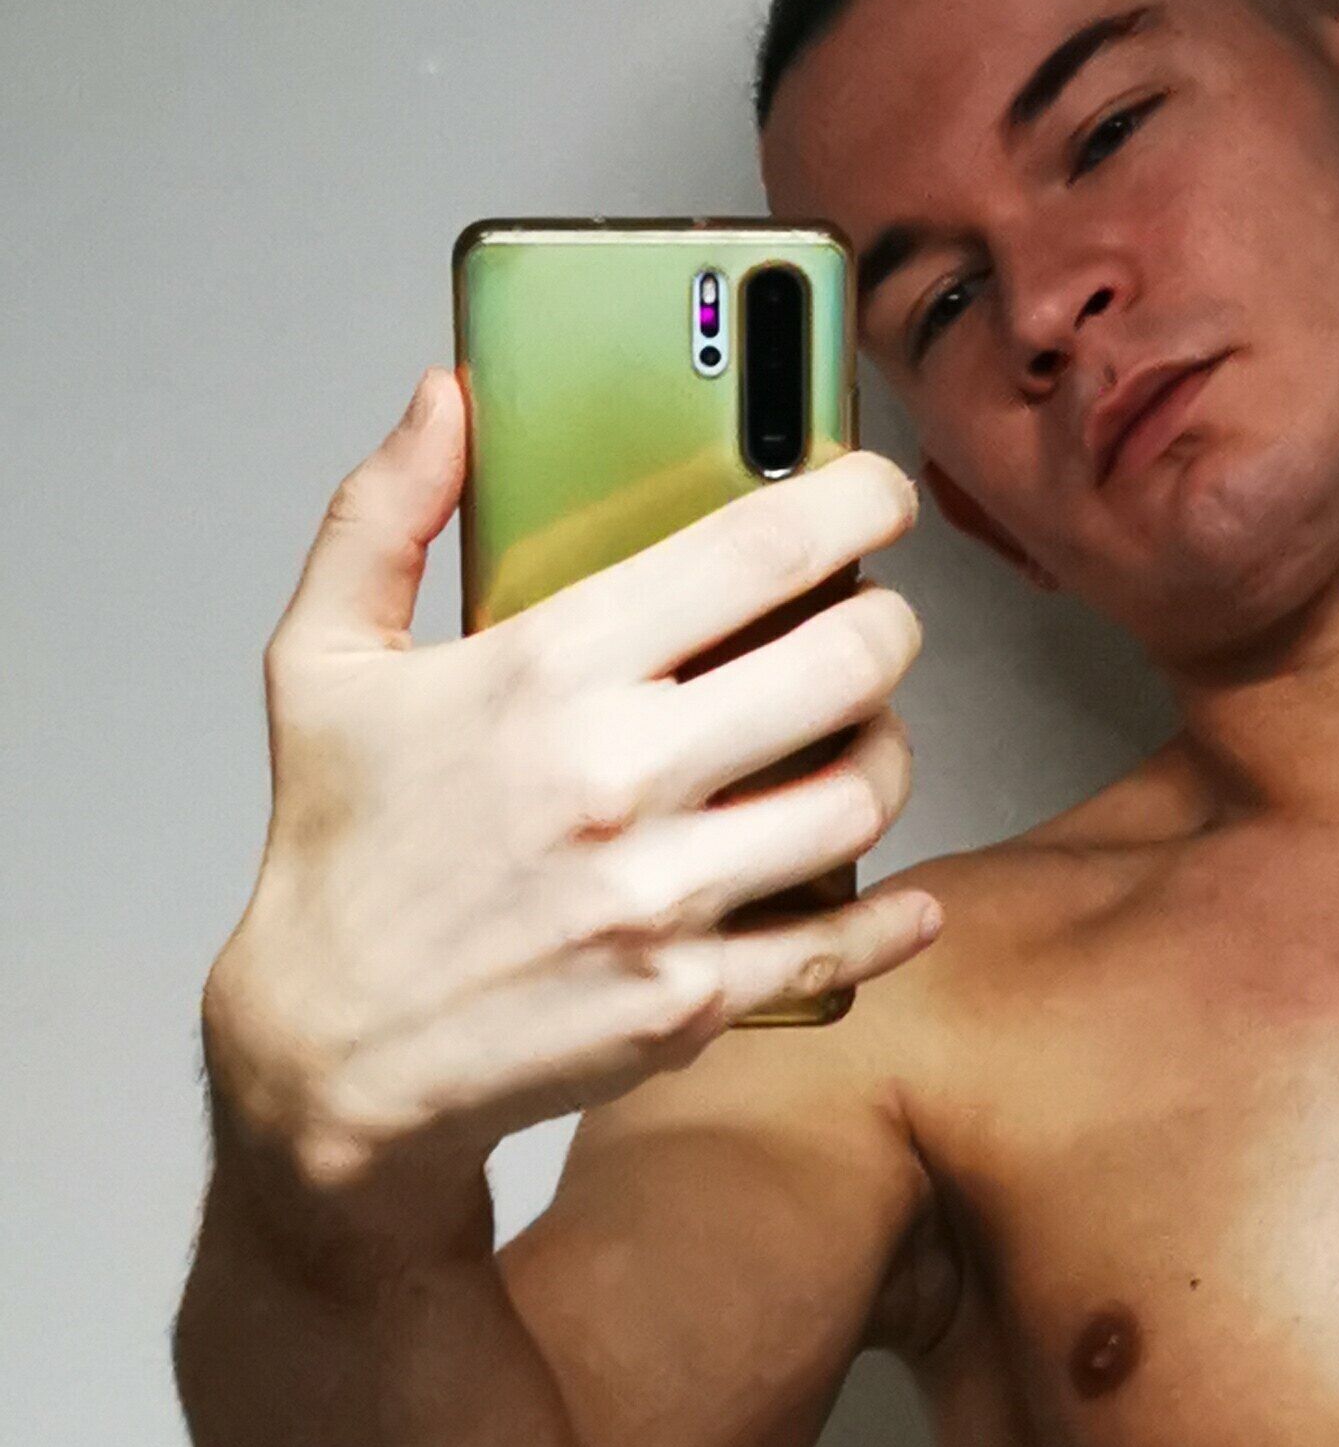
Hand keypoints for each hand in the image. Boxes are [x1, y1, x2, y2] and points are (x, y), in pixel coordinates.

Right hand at [206, 368, 943, 1234]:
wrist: (334, 1046)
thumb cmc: (341, 851)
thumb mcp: (325, 661)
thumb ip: (385, 512)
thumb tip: (447, 399)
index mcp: (548, 671)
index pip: (756, 550)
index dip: (853, 504)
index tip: (878, 495)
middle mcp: (620, 777)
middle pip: (849, 664)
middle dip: (889, 630)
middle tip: (877, 626)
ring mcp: (665, 894)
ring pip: (865, 796)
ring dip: (887, 757)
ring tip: (857, 743)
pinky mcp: (692, 995)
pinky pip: (841, 941)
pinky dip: (893, 917)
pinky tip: (906, 895)